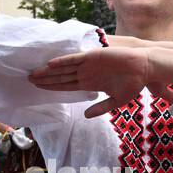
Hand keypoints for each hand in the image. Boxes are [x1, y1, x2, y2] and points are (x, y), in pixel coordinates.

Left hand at [30, 47, 172, 117]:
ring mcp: (88, 64)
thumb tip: (85, 115)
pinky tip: (50, 64)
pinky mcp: (92, 56)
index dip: (52, 87)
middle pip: (61, 77)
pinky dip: (63, 61)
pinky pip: (74, 59)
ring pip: (64, 68)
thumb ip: (100, 108)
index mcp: (90, 83)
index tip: (38, 88)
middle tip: (28, 80)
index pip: (66, 86)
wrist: (143, 69)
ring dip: (49, 71)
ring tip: (34, 73)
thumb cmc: (132, 84)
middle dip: (45, 79)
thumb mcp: (116, 101)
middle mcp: (86, 73)